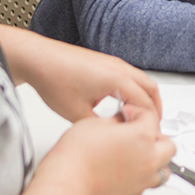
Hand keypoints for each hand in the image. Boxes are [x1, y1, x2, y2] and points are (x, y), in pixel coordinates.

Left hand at [15, 35, 161, 121]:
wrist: (38, 59)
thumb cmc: (54, 79)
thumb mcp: (77, 113)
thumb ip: (100, 127)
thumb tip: (111, 135)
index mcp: (117, 80)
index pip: (146, 105)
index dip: (150, 123)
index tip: (147, 135)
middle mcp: (119, 68)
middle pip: (151, 89)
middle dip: (155, 110)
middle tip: (152, 127)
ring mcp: (113, 62)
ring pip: (141, 81)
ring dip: (145, 98)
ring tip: (139, 117)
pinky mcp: (105, 61)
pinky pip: (129, 76)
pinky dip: (134, 90)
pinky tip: (123, 103)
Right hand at [37, 106, 174, 194]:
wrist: (67, 180)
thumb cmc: (77, 154)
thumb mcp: (97, 123)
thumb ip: (116, 121)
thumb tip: (120, 122)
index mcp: (142, 136)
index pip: (150, 117)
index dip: (136, 112)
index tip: (127, 114)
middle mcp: (148, 159)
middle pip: (168, 146)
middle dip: (156, 137)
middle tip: (140, 134)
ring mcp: (142, 180)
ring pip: (164, 171)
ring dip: (156, 161)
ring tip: (140, 155)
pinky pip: (147, 185)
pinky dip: (142, 177)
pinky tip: (128, 171)